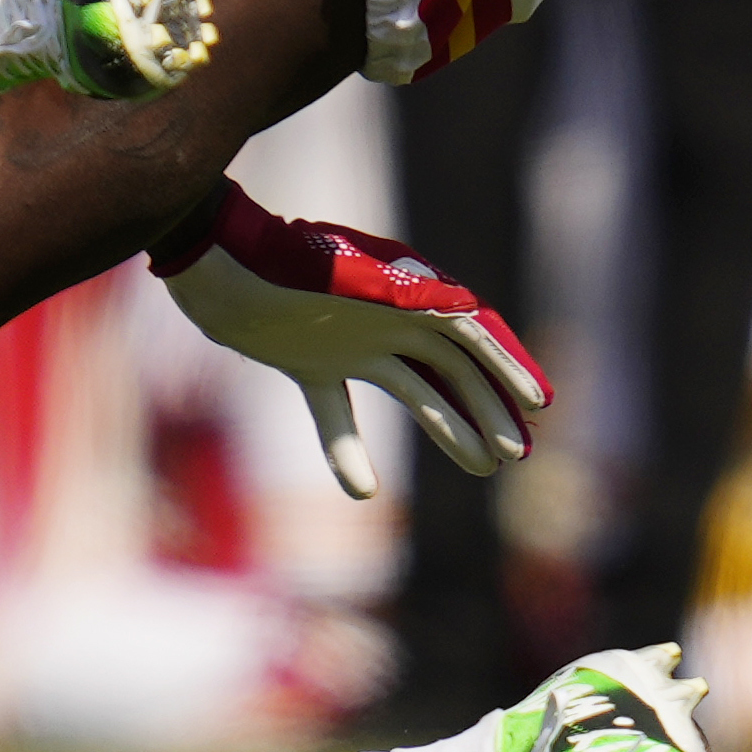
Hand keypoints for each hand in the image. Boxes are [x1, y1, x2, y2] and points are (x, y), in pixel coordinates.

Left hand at [152, 182, 546, 499]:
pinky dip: (349, 450)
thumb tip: (469, 311)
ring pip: (414, 390)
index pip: (471, 331)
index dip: (508, 364)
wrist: (212, 263)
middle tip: (516, 454)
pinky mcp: (308, 361)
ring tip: (483, 466)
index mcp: (403, 291)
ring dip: (449, 426)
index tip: (540, 404)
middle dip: (489, 406)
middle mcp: (384, 316)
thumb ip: (403, 295)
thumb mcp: (346, 276)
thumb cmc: (278, 259)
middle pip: (452, 366)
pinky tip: (361, 492)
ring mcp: (348, 340)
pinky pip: (338, 411)